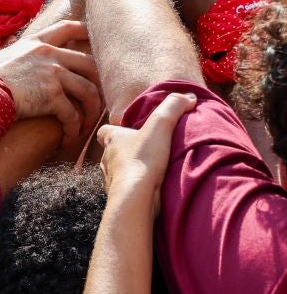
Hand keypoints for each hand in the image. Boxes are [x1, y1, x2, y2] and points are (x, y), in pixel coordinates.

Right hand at [0, 20, 101, 142]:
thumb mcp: (2, 59)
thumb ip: (19, 57)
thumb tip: (17, 62)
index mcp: (36, 43)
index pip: (67, 28)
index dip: (85, 32)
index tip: (94, 40)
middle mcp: (49, 54)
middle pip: (89, 63)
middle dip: (98, 84)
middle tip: (95, 100)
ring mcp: (52, 73)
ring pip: (88, 91)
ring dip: (90, 112)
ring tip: (83, 127)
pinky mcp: (51, 95)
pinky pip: (71, 115)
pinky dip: (73, 130)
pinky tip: (67, 140)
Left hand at [96, 91, 197, 207]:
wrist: (136, 196)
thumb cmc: (143, 158)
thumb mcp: (160, 125)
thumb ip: (173, 106)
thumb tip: (188, 96)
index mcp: (112, 141)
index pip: (104, 131)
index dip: (113, 129)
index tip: (126, 130)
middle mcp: (106, 160)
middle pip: (112, 152)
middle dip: (126, 151)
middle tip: (145, 150)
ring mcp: (110, 180)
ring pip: (118, 171)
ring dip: (130, 170)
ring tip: (149, 169)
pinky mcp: (118, 196)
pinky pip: (125, 189)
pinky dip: (134, 187)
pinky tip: (148, 187)